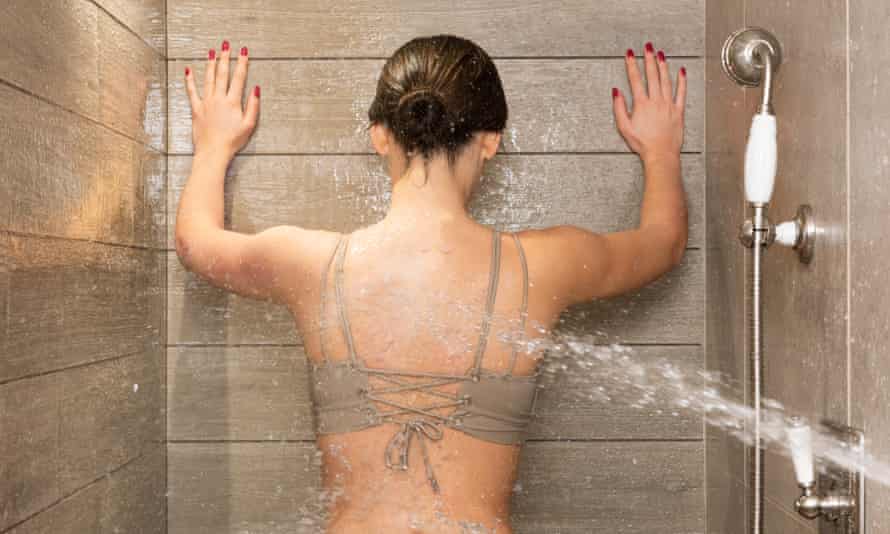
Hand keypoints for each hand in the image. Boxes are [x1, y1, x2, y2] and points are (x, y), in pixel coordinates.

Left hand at [185, 41, 259, 159]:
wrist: (213, 151)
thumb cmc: (232, 141)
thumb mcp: (249, 125)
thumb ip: (253, 106)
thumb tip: (256, 90)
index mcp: (233, 102)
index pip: (239, 78)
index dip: (242, 63)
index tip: (243, 51)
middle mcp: (219, 99)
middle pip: (222, 74)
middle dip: (225, 57)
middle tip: (226, 45)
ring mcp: (206, 102)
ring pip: (208, 79)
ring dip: (210, 64)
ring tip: (212, 52)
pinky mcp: (197, 109)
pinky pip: (192, 91)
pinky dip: (190, 80)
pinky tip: (188, 70)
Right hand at [612, 43, 686, 163]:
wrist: (660, 153)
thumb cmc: (643, 143)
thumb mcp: (624, 127)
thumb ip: (619, 108)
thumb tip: (616, 92)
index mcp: (642, 104)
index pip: (635, 80)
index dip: (632, 65)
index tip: (630, 54)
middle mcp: (656, 101)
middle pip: (652, 75)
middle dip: (649, 59)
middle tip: (648, 47)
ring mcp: (668, 104)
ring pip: (666, 80)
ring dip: (663, 66)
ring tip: (660, 54)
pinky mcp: (678, 110)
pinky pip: (681, 92)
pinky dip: (682, 81)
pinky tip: (681, 71)